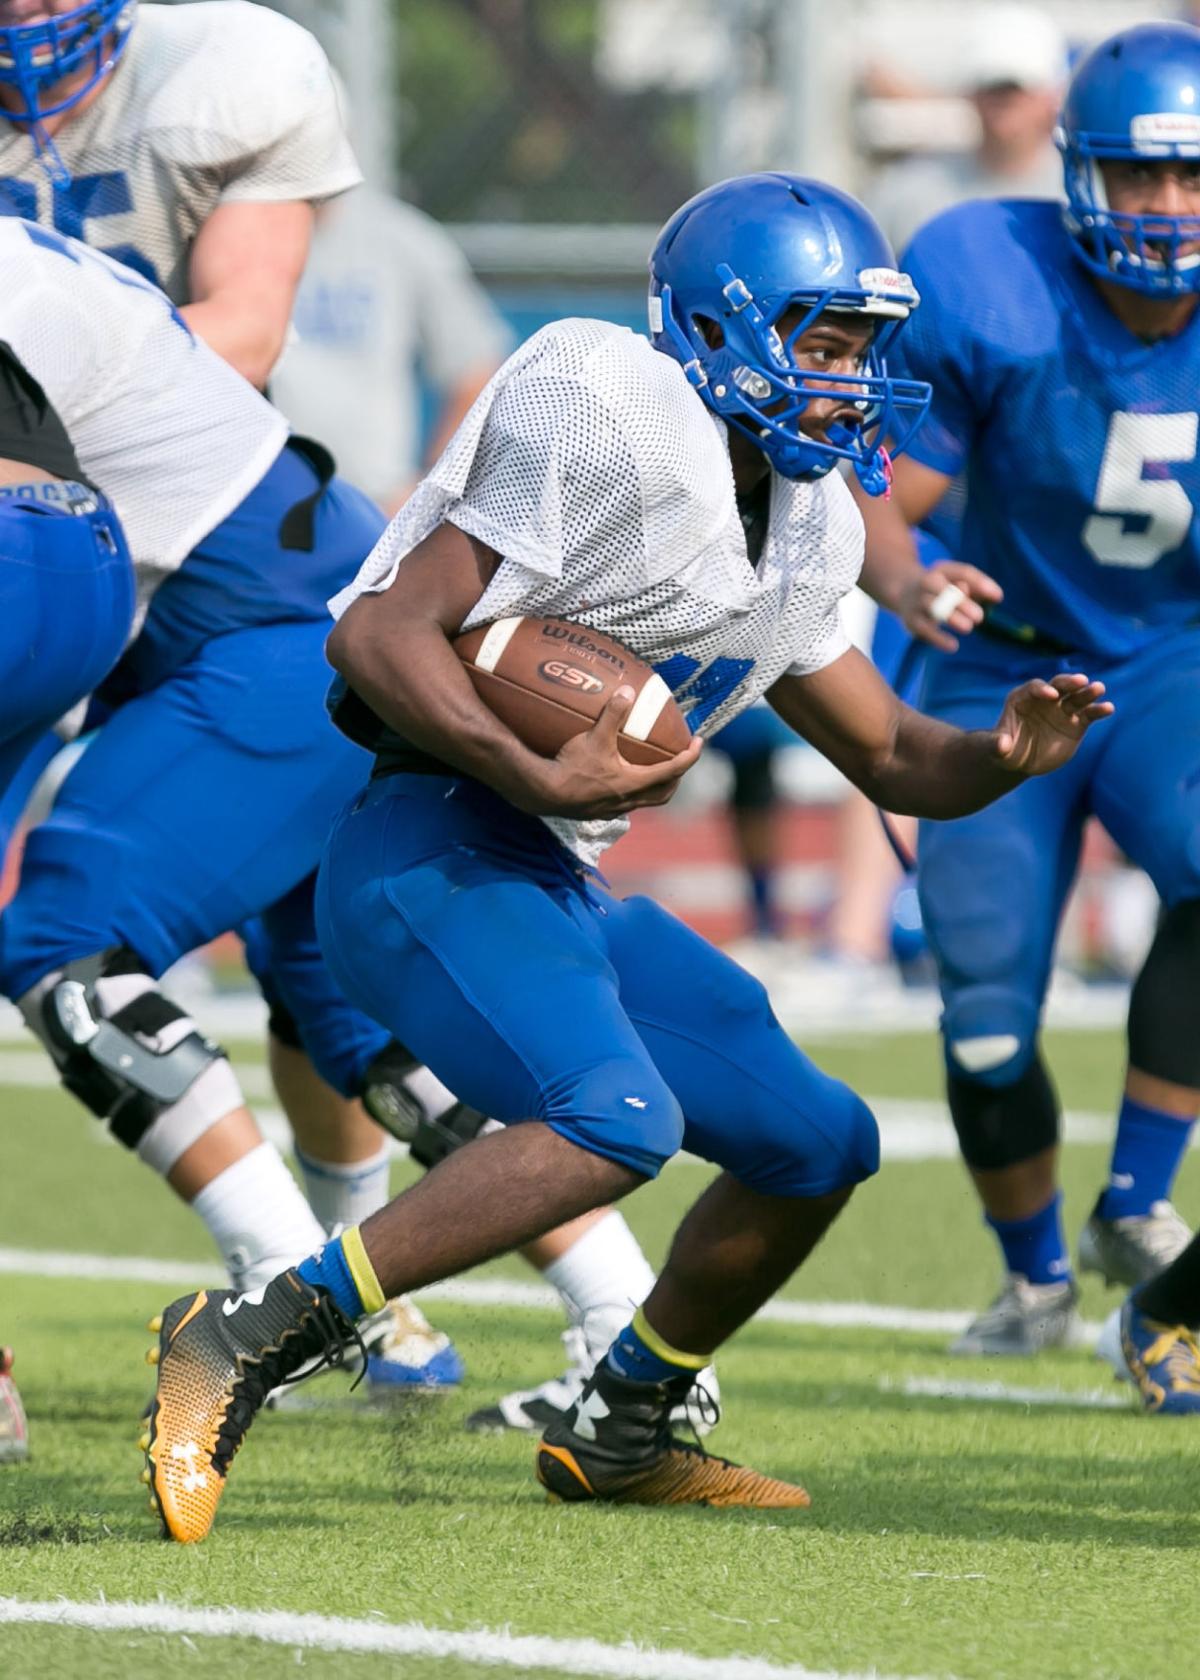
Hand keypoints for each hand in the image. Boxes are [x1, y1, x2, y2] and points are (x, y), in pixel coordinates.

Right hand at [522, 686, 702, 818]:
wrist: (544, 794)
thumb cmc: (571, 767)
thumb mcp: (594, 737)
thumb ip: (613, 714)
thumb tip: (628, 691)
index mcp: (634, 782)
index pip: (673, 770)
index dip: (690, 756)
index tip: (699, 743)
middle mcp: (628, 800)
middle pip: (664, 793)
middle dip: (676, 777)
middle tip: (679, 761)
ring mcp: (613, 809)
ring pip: (644, 802)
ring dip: (654, 787)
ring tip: (653, 772)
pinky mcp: (598, 813)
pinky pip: (624, 804)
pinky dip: (631, 792)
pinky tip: (619, 780)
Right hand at [896, 560, 1003, 652]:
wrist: (903, 590)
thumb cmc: (941, 588)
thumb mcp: (955, 581)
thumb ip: (975, 588)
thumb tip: (995, 597)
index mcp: (943, 570)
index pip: (963, 573)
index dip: (981, 584)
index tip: (999, 597)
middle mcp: (928, 582)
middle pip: (944, 590)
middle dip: (962, 603)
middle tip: (979, 617)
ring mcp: (918, 601)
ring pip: (933, 607)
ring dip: (951, 617)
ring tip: (968, 627)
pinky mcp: (911, 620)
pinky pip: (924, 629)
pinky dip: (938, 638)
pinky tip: (953, 646)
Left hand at [991, 674, 1113, 776]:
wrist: (1022, 761)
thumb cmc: (1005, 751)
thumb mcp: (996, 749)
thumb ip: (996, 744)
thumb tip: (1002, 745)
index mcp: (1023, 698)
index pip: (1034, 688)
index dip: (1042, 689)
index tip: (1051, 695)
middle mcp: (1045, 699)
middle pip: (1059, 685)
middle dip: (1069, 682)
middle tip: (1082, 680)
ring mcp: (1062, 710)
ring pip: (1077, 697)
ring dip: (1088, 692)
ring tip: (1099, 688)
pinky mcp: (1077, 723)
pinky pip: (1089, 714)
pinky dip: (1098, 710)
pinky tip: (1108, 708)